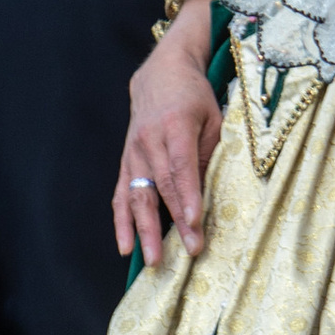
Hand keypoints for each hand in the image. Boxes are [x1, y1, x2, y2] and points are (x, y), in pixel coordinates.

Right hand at [113, 12, 221, 263]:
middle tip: (188, 252)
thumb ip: (210, 151)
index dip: (188, 198)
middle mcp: (149, 140)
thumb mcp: (214, 116)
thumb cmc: (195, 97)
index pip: (181, 167)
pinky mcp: (125, 161)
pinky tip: (125, 245)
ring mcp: (133, 152)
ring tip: (152, 260)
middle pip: (161, 187)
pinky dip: (122, 221)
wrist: (161, 74)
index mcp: (175, 125)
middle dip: (173, 223)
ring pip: (137, 195)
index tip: (196, 224)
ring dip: (144, 230)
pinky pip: (121, 194)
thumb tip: (210, 192)